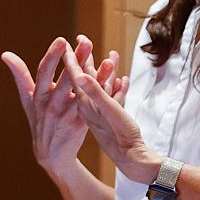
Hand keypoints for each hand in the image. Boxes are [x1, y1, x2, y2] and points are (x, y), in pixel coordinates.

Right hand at [1, 36, 96, 175]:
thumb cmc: (39, 119)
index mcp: (38, 95)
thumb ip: (20, 75)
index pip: (44, 72)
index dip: (52, 57)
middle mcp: (52, 104)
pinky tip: (118, 81)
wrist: (51, 154)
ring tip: (109, 62)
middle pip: (67, 80)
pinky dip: (107, 94)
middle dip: (77, 61)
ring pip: (85, 93)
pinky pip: (95, 106)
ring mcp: (68, 115)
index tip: (61, 41)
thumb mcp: (27, 99)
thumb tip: (5, 54)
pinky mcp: (83, 124)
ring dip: (98, 77)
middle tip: (87, 43)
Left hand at [63, 49, 161, 183]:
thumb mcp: (108, 110)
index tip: (68, 42)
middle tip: (84, 41)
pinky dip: (116, 87)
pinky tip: (122, 80)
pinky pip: (111, 97)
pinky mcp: (109, 117)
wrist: (132, 158)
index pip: (75, 75)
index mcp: (86, 102)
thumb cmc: (121, 134)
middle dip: (87, 59)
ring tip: (111, 56)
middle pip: (85, 78)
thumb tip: (80, 74)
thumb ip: (94, 91)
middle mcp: (89, 106)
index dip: (72, 58)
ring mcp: (99, 112)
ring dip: (105, 71)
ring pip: (100, 86)